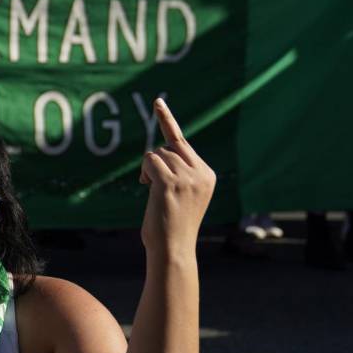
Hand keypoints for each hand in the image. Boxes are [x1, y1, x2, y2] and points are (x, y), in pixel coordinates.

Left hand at [138, 99, 214, 256]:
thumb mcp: (181, 194)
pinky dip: (145, 174)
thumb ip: (178, 171)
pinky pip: (149, 162)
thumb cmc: (172, 224)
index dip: (167, 122)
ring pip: (156, 154)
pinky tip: (149, 190)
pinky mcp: (171, 182)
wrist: (173, 249)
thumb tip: (160, 152)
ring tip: (156, 195)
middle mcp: (201, 173)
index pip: (183, 142)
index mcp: (207, 174)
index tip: (158, 102)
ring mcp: (187, 177)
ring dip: (149, 171)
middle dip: (156, 162)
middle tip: (154, 185)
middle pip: (168, 147)